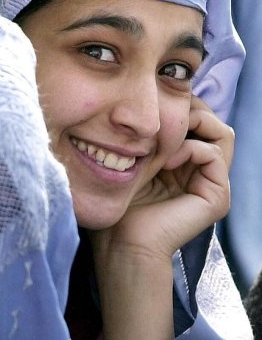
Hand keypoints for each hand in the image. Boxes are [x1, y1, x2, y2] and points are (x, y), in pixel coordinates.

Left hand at [88, 97, 233, 338]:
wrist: (120, 242)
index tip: (155, 102)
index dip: (182, 104)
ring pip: (222, 133)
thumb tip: (161, 99)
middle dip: (191, 109)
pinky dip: (188, 147)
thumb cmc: (118, 203)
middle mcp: (203, 172)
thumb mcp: (135, 159)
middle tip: (163, 112)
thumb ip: (151, 135)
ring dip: (191, 125)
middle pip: (214, 121)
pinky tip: (164, 160)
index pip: (199, 119)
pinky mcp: (217, 196)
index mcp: (185, 164)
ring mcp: (213, 185)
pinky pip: (212, 153)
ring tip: (162, 138)